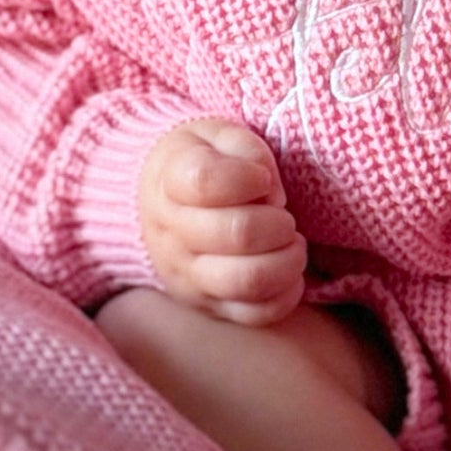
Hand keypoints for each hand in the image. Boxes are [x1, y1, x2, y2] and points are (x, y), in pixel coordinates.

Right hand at [137, 119, 306, 325]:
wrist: (159, 204)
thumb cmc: (202, 163)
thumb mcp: (216, 135)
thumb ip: (245, 149)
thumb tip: (269, 191)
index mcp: (170, 181)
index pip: (207, 181)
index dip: (248, 177)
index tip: (262, 178)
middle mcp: (172, 234)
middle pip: (237, 233)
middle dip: (278, 221)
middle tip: (283, 215)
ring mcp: (187, 276)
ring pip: (248, 280)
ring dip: (287, 260)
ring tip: (291, 243)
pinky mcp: (207, 306)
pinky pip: (254, 315)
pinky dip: (286, 294)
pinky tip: (288, 272)